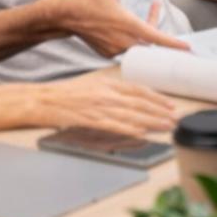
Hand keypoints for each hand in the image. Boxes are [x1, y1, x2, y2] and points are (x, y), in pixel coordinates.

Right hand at [37, 74, 176, 135]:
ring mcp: (98, 107)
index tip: (170, 104)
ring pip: (131, 115)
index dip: (157, 97)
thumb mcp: (92, 85)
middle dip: (160, 111)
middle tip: (176, 117)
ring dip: (151, 121)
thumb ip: (111, 91)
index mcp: (107, 84)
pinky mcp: (89, 120)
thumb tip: (129, 98)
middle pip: (139, 103)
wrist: (40, 100)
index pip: (138, 90)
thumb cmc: (64, 94)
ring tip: (166, 126)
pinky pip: (113, 125)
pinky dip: (128, 129)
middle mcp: (106, 94)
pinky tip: (141, 132)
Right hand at [54, 0, 190, 56]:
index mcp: (126, 25)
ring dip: (147, 31)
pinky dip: (133, 38)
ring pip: (139, 46)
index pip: (157, 38)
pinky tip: (128, 22)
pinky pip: (127, 48)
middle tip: (156, 7)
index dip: (174, 44)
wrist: (61, 14)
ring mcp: (114, 49)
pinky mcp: (107, 53)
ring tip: (149, 11)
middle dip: (159, 28)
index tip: (188, 48)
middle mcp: (122, 41)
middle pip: (151, 43)